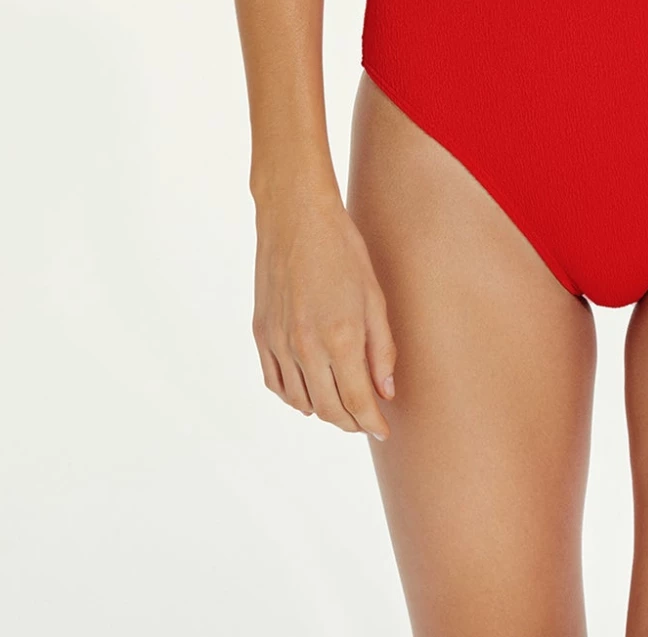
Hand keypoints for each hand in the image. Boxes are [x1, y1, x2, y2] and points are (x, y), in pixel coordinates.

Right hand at [252, 191, 396, 439]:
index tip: (383, 429)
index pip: (357, 401)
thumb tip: (386, 392)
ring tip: (342, 405)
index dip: (372, 422)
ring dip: (324, 411)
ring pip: (301, 402)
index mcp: (340, 336)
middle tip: (366, 419)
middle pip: (330, 408)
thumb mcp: (374, 296)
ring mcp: (279, 343)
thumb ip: (382, 348)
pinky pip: (275, 383)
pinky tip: (309, 391)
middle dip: (352, 421)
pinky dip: (293, 396)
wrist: (296, 217)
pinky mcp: (261, 335)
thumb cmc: (342, 250)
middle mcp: (306, 347)